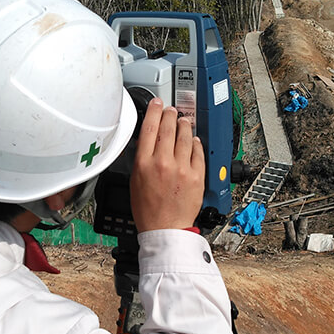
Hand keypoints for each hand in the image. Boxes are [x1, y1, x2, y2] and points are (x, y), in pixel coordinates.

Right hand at [130, 98, 204, 231]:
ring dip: (184, 126)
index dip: (153, 111)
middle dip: (170, 114)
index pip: (149, 127)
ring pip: (185, 136)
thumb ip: (141, 160)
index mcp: (144, 163)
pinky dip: (196, 143)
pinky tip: (194, 140)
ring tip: (183, 121)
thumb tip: (147, 143)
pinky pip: (198, 152)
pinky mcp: (197, 176)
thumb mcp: (135, 181)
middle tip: (171, 110)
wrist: (165, 229)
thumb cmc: (148, 210)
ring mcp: (182, 168)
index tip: (156, 104)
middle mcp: (163, 163)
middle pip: (168, 128)